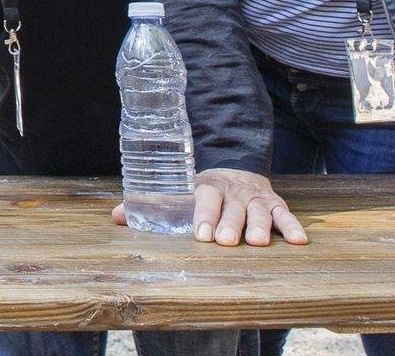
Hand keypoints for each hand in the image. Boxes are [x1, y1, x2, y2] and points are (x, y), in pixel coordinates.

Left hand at [112, 168, 307, 245]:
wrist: (237, 171)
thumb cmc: (204, 191)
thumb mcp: (180, 193)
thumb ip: (153, 206)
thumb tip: (115, 216)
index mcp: (207, 185)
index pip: (204, 196)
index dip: (202, 213)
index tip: (200, 234)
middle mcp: (233, 190)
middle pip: (231, 207)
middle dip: (228, 223)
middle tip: (224, 242)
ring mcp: (255, 197)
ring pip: (259, 211)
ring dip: (260, 226)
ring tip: (258, 243)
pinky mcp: (275, 204)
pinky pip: (286, 215)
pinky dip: (292, 226)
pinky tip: (299, 241)